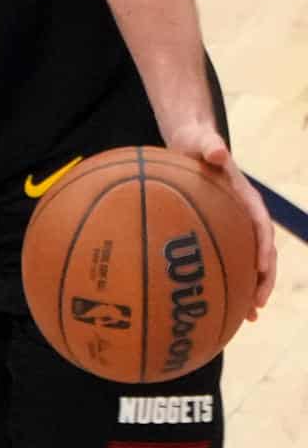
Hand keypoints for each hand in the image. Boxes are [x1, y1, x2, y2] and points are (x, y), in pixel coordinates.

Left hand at [162, 123, 275, 319]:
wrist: (193, 144)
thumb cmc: (198, 143)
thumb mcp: (203, 141)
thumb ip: (211, 146)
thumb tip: (217, 152)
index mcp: (247, 199)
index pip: (261, 225)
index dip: (264, 247)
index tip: (261, 266)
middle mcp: (246, 216)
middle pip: (263, 252)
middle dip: (264, 279)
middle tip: (258, 303)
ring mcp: (236, 227)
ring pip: (251, 263)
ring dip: (253, 288)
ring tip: (249, 316)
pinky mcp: (222, 232)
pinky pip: (230, 260)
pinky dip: (232, 281)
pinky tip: (225, 306)